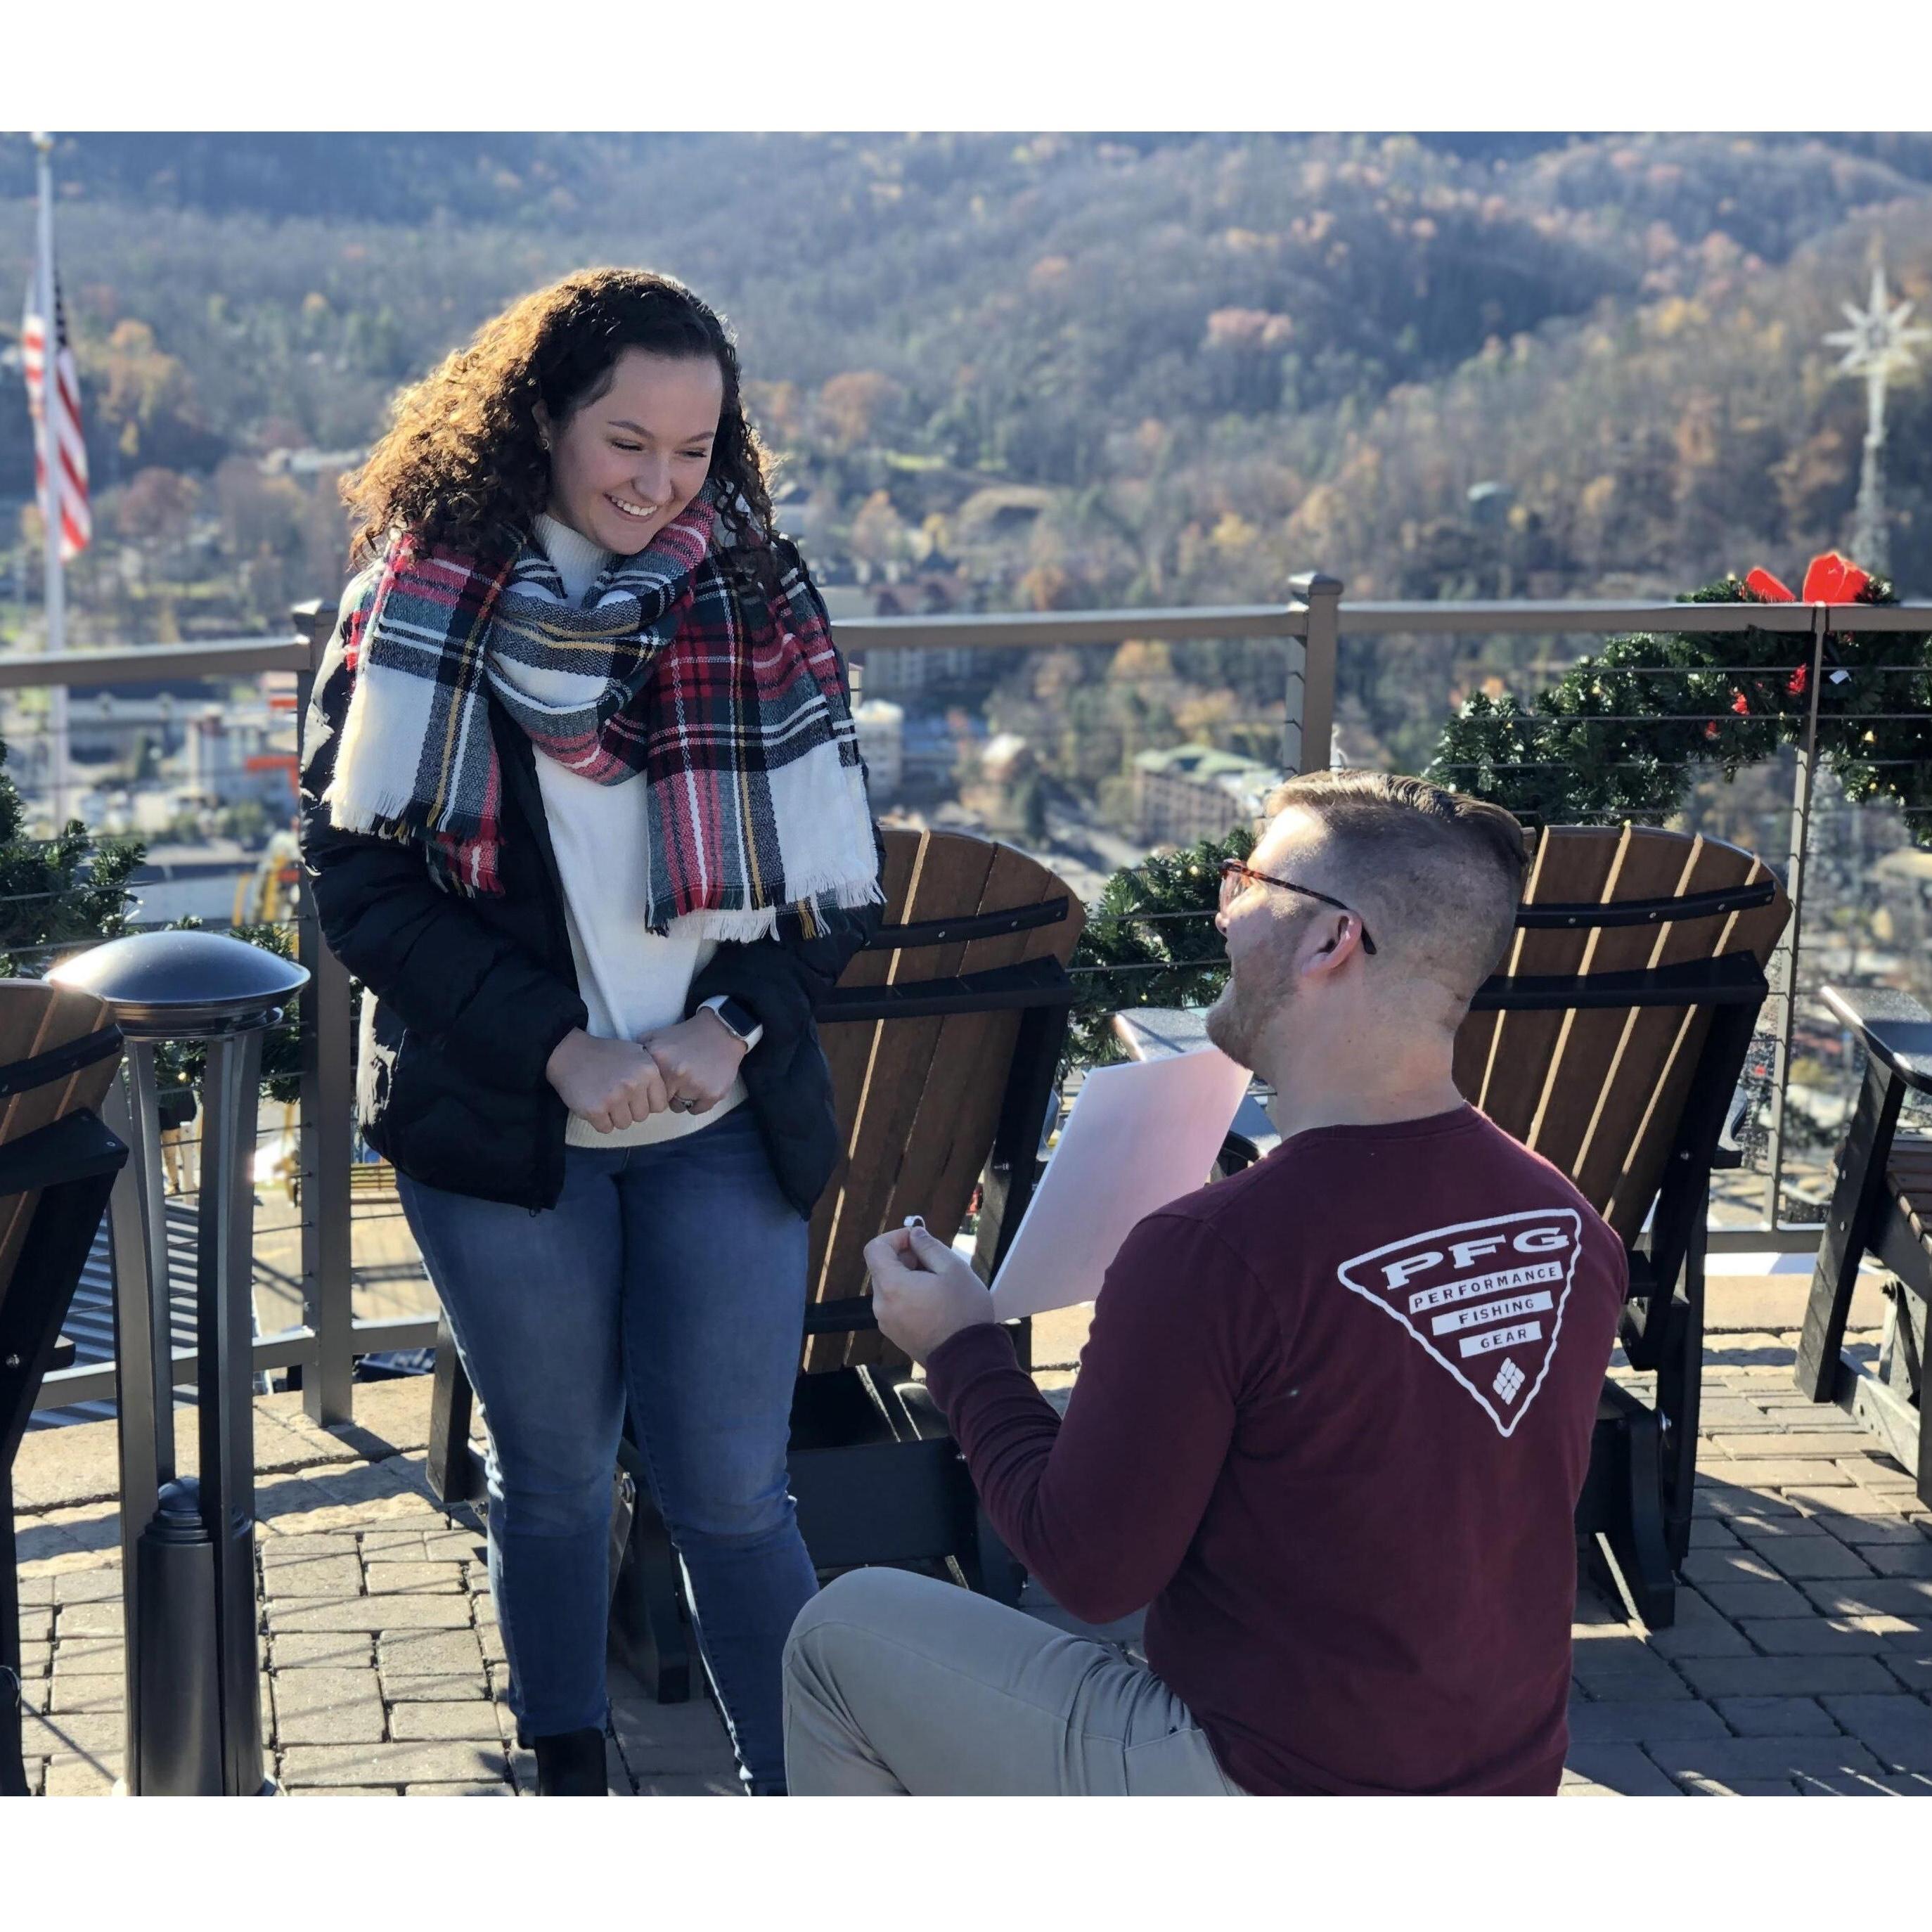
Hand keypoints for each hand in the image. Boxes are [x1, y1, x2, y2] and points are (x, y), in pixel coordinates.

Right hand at [544, 1028, 670, 1133]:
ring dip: (614, 1116)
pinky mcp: (595, 1110)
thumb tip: (664, 1097)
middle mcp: (634, 1084)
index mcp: (648, 1071)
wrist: (569, 1053)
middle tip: (615, 1095)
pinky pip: (606, 1128)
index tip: (635, 1096)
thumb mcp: (635, 1053)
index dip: (647, 1102)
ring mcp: (614, 1098)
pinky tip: (594, 1104)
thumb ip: (651, 1074)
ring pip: (625, 1124)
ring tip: (604, 1098)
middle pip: (642, 1116)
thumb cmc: (605, 1054)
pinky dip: (599, 1121)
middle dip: (630, 1110)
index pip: (660, 1105)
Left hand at [642, 1011, 748, 1116]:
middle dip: (667, 1092)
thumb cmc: (687, 1036)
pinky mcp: (712, 1094)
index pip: (645, 1088)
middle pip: (660, 1100)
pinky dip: (699, 1101)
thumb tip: (624, 1067)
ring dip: (682, 1098)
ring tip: (691, 1080)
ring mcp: (695, 1085)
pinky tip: (703, 1085)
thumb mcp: (658, 1035)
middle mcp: (676, 1074)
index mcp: (660, 1060)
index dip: (652, 1085)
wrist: (721, 1032)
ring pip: (679, 1106)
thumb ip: (639, 1049)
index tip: (659, 1079)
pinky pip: (697, 1109)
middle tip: (678, 1078)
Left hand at [863, 1223, 996, 1362]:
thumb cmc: (963, 1311)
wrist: (967, 1361)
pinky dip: (909, 1295)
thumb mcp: (953, 1269)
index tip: (918, 1240)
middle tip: (935, 1262)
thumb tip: (914, 1234)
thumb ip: (929, 1246)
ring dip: (909, 1277)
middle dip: (906, 1257)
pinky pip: (896, 1305)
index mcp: (891, 1286)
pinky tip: (935, 1302)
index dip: (895, 1237)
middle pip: (883, 1268)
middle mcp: (881, 1305)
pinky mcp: (896, 1335)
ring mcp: (887, 1323)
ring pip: (891, 1287)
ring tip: (939, 1284)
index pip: (875, 1248)